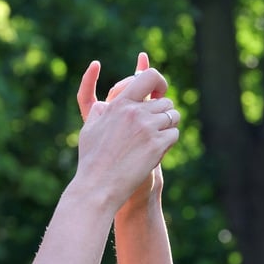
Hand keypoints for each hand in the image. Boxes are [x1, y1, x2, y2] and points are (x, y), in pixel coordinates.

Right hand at [74, 53, 178, 208]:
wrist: (99, 186)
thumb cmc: (91, 160)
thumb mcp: (89, 130)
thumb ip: (98, 112)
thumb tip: (104, 105)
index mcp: (119, 104)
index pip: (149, 77)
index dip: (159, 82)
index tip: (159, 92)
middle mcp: (135, 112)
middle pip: (166, 102)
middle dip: (163, 113)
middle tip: (153, 128)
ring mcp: (147, 128)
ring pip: (173, 117)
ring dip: (167, 127)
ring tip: (153, 140)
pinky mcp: (157, 145)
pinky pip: (174, 134)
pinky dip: (168, 142)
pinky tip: (155, 151)